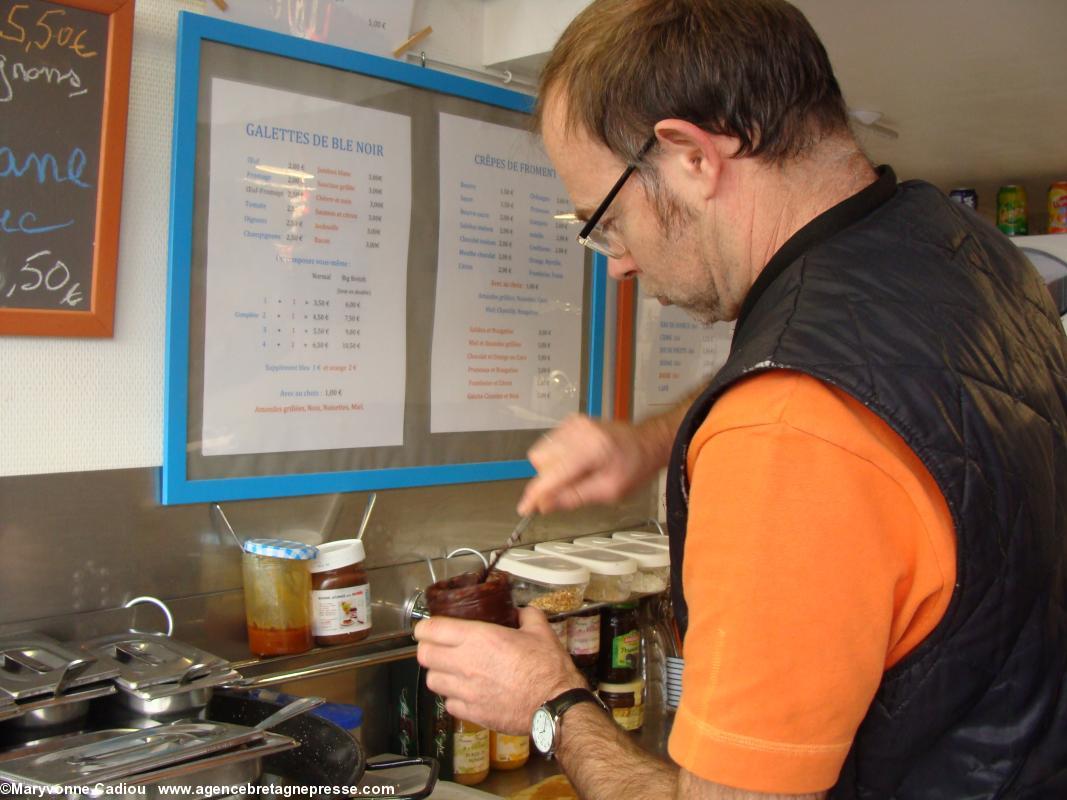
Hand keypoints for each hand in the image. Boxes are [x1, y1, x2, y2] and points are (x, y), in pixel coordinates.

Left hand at [413, 607, 585, 734]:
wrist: (555, 704)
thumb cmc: (548, 666)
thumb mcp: (540, 630)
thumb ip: (526, 615)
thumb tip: (520, 612)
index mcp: (479, 638)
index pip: (432, 630)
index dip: (425, 627)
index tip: (428, 628)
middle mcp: (465, 663)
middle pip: (424, 655)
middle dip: (428, 649)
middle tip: (438, 648)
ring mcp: (466, 691)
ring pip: (432, 681)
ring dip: (439, 674)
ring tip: (451, 671)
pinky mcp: (471, 713)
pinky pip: (448, 703)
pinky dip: (453, 697)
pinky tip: (466, 692)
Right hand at [518, 414, 671, 515]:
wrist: (646, 442)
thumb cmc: (634, 466)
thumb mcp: (610, 491)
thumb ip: (574, 498)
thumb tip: (545, 505)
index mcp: (589, 450)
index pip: (551, 475)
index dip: (535, 494)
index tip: (525, 508)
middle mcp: (578, 432)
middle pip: (539, 460)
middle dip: (549, 478)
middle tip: (570, 485)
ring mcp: (573, 423)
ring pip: (542, 451)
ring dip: (553, 467)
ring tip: (578, 472)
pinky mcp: (571, 421)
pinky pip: (551, 443)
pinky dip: (559, 456)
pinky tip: (578, 460)